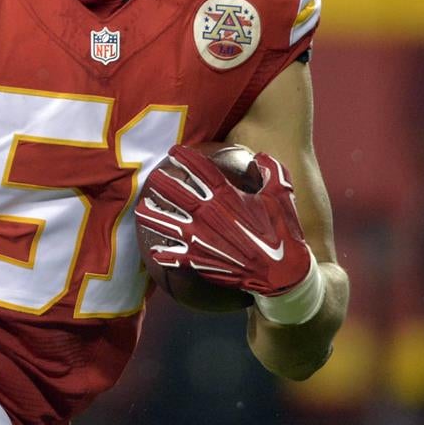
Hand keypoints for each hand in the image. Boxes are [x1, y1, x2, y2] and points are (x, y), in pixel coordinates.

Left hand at [135, 145, 312, 297]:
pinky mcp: (200, 260)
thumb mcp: (282, 196)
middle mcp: (208, 215)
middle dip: (161, 182)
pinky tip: (154, 251)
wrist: (282, 274)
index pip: (200, 171)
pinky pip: (175, 256)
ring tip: (140, 208)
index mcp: (227, 197)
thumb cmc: (282, 232)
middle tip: (151, 176)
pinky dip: (164, 254)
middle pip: (176, 193)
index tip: (174, 150)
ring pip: (167, 223)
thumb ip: (271, 170)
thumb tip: (259, 156)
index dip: (185, 158)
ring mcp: (201, 238)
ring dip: (152, 215)